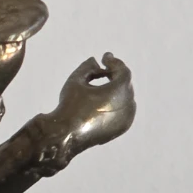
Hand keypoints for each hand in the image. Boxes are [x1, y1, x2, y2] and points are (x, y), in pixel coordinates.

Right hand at [36, 54, 134, 170]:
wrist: (66, 135)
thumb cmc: (69, 106)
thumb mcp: (75, 82)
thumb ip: (87, 68)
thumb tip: (96, 62)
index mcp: (117, 92)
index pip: (123, 71)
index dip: (114, 62)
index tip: (105, 58)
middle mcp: (126, 105)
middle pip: (125, 84)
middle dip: (115, 75)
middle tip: (103, 70)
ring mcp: (126, 118)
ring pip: (125, 97)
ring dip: (116, 89)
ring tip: (101, 87)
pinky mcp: (122, 128)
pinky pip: (123, 110)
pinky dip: (116, 103)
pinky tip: (102, 102)